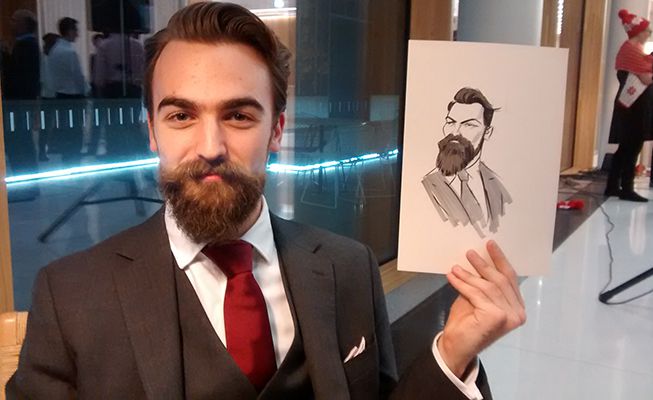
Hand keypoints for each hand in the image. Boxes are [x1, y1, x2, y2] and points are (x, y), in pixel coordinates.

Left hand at [437, 240, 525, 377]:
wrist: (456, 347)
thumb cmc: (467, 323)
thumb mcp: (477, 298)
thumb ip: (482, 283)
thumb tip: (478, 258)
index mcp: (517, 308)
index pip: (510, 279)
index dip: (500, 260)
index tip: (490, 245)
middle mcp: (517, 313)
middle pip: (500, 280)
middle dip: (484, 264)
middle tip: (470, 253)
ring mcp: (508, 316)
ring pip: (487, 286)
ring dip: (469, 275)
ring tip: (456, 267)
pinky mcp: (496, 317)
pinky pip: (477, 293)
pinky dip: (462, 283)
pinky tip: (452, 277)